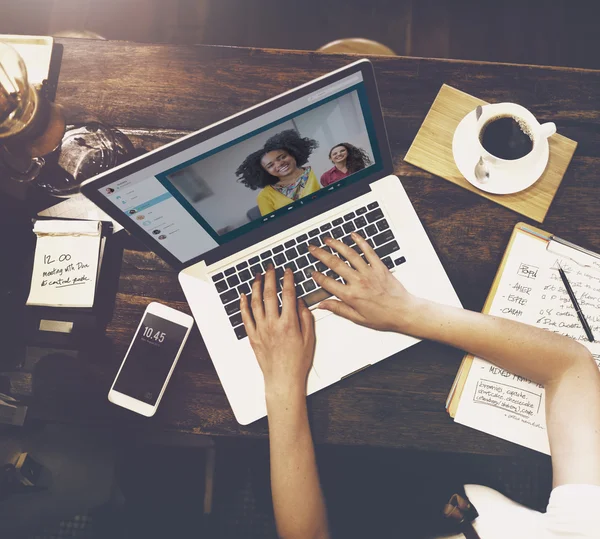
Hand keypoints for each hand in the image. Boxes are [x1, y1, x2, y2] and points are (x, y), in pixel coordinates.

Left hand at [240, 266, 315, 396]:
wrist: (283, 379)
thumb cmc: (297, 362)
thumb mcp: (309, 338)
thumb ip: (305, 317)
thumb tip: (300, 302)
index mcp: (289, 323)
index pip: (288, 294)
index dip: (288, 280)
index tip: (287, 272)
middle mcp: (273, 324)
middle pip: (269, 294)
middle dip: (270, 277)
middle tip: (271, 268)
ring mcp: (261, 329)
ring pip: (255, 302)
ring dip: (256, 287)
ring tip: (258, 277)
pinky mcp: (253, 336)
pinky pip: (245, 317)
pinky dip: (243, 304)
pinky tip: (244, 296)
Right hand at [309, 232, 420, 332]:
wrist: (403, 312)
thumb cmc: (383, 317)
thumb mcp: (358, 318)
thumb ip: (338, 309)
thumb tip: (322, 305)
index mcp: (351, 295)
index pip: (328, 283)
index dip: (317, 276)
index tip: (312, 272)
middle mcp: (358, 281)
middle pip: (335, 264)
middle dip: (320, 254)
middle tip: (312, 248)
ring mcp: (369, 272)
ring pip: (349, 254)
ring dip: (336, 245)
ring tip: (327, 239)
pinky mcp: (379, 266)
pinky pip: (368, 251)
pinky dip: (360, 241)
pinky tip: (353, 235)